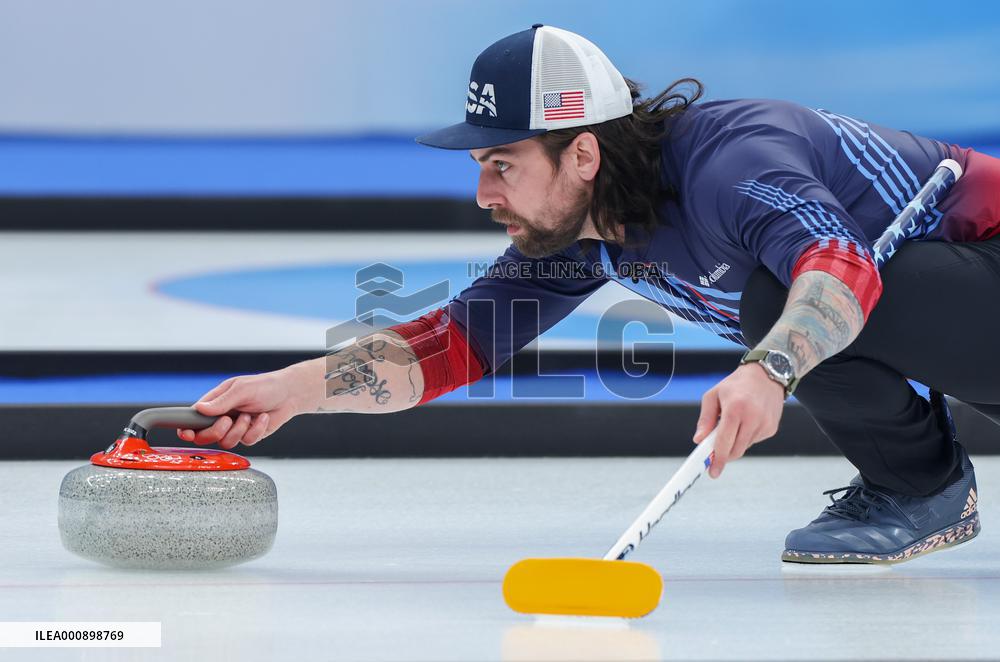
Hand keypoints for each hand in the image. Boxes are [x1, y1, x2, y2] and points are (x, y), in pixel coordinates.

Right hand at [177, 366, 304, 449]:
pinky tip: (263, 417)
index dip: (186, 429)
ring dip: (239, 430)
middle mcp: (222, 417)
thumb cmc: (265, 386)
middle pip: (205, 436)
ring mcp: (235, 427)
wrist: (290, 394)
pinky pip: (247, 442)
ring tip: (250, 415)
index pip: (193, 418)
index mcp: (215, 403)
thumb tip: (199, 409)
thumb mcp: (242, 389)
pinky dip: (256, 430)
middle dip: (216, 431)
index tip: (187, 433)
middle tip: (228, 420)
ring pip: (226, 442)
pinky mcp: (249, 435)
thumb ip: (221, 402)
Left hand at [692, 363, 785, 477]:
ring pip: (744, 447)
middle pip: (736, 450)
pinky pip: (754, 441)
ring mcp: (765, 424)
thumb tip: (699, 440)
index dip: (717, 458)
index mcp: (735, 408)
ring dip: (735, 443)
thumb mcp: (713, 396)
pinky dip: (746, 437)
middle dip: (724, 456)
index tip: (713, 471)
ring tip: (734, 424)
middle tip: (715, 457)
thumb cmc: (736, 385)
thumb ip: (705, 419)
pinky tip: (746, 422)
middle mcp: (753, 417)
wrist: (766, 375)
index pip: (724, 441)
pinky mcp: (772, 428)